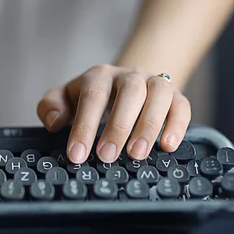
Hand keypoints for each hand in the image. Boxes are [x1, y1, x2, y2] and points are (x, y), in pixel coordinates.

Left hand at [37, 65, 190, 163]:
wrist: (128, 84)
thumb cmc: (93, 99)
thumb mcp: (66, 99)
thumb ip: (51, 106)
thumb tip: (53, 122)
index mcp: (99, 76)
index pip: (92, 96)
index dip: (84, 126)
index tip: (77, 155)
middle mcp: (129, 76)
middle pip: (129, 94)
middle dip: (118, 127)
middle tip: (107, 156)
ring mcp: (154, 84)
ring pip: (158, 97)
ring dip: (148, 126)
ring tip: (136, 155)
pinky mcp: (176, 97)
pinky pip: (182, 106)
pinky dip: (177, 125)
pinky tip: (168, 146)